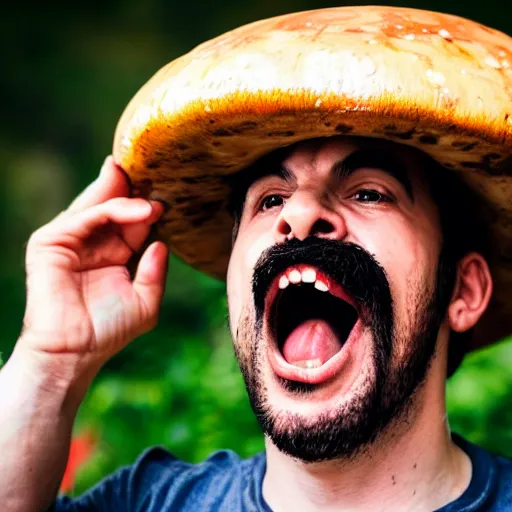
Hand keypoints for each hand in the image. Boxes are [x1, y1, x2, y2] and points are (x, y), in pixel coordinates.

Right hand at [19, 156, 167, 376]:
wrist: (76, 353)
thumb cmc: (109, 331)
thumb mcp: (145, 301)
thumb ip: (155, 273)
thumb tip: (163, 243)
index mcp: (113, 252)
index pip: (133, 221)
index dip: (152, 208)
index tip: (175, 195)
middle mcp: (93, 242)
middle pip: (115, 205)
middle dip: (137, 188)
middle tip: (160, 168)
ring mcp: (71, 239)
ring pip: (101, 204)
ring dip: (129, 193)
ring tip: (154, 185)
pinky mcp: (51, 242)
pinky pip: (86, 217)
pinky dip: (113, 209)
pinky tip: (141, 209)